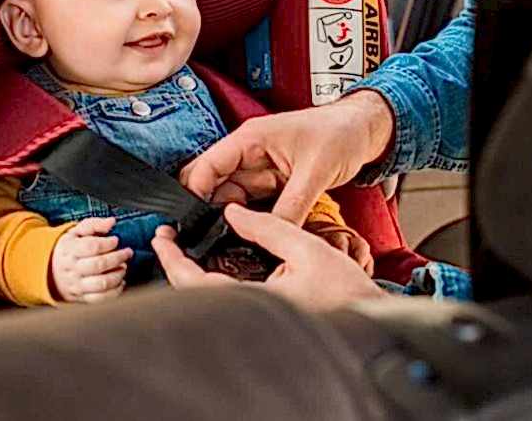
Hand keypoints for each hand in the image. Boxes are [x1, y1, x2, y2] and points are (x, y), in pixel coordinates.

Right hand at [50, 217, 133, 303]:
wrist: (51, 271)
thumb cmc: (70, 248)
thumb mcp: (77, 232)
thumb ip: (95, 224)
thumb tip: (111, 222)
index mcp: (70, 250)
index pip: (91, 247)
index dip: (108, 243)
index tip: (115, 240)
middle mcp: (73, 268)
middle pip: (98, 265)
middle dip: (118, 258)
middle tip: (127, 252)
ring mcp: (77, 285)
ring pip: (101, 283)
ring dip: (118, 275)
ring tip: (123, 267)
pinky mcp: (82, 297)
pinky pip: (101, 298)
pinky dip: (115, 291)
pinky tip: (120, 281)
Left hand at [152, 205, 386, 310]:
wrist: (368, 317)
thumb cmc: (345, 290)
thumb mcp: (307, 247)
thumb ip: (267, 227)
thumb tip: (233, 212)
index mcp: (257, 301)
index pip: (196, 283)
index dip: (173, 260)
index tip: (163, 238)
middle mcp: (251, 314)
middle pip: (194, 294)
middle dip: (176, 265)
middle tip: (168, 239)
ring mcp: (255, 319)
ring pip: (208, 299)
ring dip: (191, 273)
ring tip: (185, 246)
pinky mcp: (263, 317)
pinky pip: (226, 301)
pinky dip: (211, 281)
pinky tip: (212, 263)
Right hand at [179, 90, 393, 223]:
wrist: (364, 130)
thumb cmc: (341, 133)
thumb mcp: (316, 172)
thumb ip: (292, 205)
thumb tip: (273, 233)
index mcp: (251, 139)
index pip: (208, 166)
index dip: (195, 193)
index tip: (193, 222)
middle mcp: (250, 153)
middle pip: (214, 184)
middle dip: (209, 210)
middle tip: (210, 239)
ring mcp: (261, 168)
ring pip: (232, 198)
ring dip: (232, 218)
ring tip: (233, 241)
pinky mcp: (273, 182)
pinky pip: (254, 203)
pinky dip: (252, 218)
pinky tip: (253, 234)